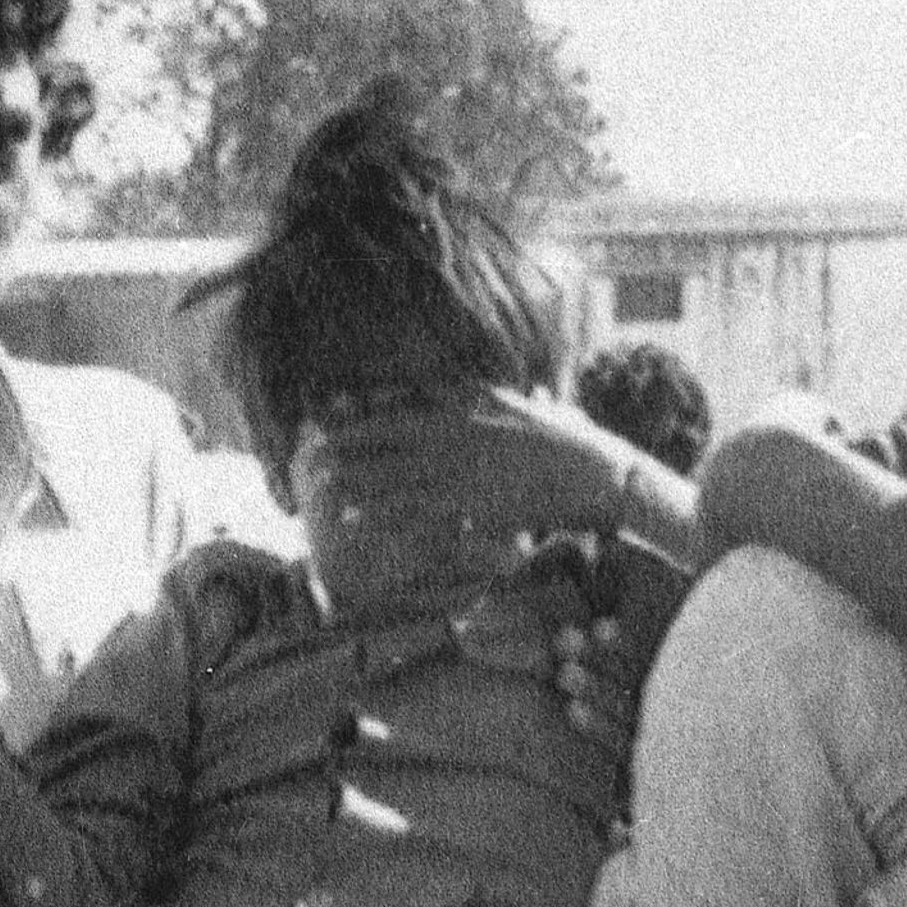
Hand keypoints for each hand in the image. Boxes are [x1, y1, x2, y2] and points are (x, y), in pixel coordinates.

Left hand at [309, 387, 698, 557]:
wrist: (592, 472)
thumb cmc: (557, 437)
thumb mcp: (510, 402)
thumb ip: (472, 394)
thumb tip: (440, 387)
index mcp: (462, 409)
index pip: (397, 413)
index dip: (358, 422)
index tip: (327, 425)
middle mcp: (455, 438)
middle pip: (387, 446)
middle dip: (347, 454)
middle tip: (313, 462)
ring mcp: (462, 473)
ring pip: (396, 481)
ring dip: (359, 487)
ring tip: (328, 495)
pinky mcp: (472, 506)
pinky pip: (419, 513)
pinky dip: (386, 516)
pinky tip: (360, 520)